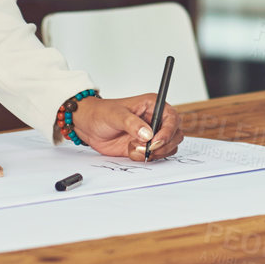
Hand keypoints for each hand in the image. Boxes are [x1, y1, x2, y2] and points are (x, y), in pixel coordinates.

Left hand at [66, 94, 184, 161]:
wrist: (89, 126)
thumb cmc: (101, 113)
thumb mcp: (115, 115)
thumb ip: (132, 124)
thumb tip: (148, 134)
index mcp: (153, 105)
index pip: (172, 118)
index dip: (168, 131)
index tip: (155, 142)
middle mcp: (155, 119)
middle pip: (175, 134)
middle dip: (163, 145)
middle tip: (147, 149)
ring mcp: (152, 134)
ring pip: (168, 147)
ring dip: (154, 153)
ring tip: (135, 149)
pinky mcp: (145, 146)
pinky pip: (156, 156)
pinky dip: (145, 158)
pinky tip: (132, 151)